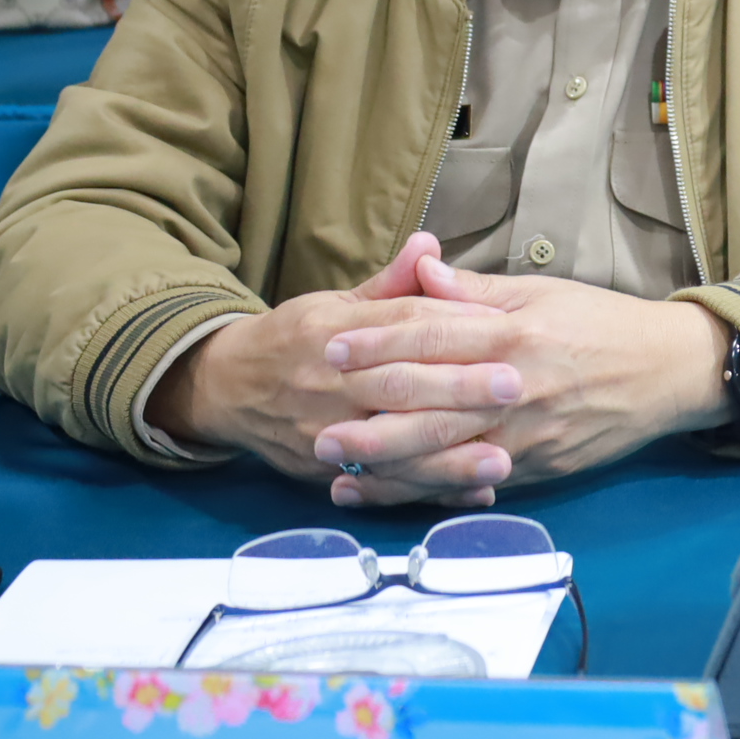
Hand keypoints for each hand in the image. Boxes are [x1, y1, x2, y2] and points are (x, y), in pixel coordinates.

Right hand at [149, 233, 516, 505]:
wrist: (226, 387)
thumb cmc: (294, 339)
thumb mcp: (334, 302)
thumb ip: (390, 283)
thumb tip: (430, 244)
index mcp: (334, 331)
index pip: (400, 326)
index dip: (453, 325)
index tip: (502, 326)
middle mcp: (329, 384)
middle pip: (400, 385)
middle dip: (458, 388)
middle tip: (514, 386)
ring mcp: (325, 433)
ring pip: (394, 446)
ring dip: (449, 457)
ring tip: (502, 458)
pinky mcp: (325, 472)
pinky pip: (384, 485)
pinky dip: (431, 492)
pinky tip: (475, 494)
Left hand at [317, 255, 737, 498]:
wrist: (670, 373)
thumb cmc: (603, 324)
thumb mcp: (544, 291)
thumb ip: (475, 289)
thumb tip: (421, 271)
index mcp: (515, 334)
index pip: (435, 335)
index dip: (379, 341)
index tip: (332, 345)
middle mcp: (517, 388)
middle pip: (431, 403)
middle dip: (370, 414)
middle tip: (315, 420)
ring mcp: (527, 435)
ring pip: (445, 453)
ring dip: (387, 464)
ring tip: (335, 466)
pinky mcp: (537, 469)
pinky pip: (472, 483)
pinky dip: (425, 491)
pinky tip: (386, 494)